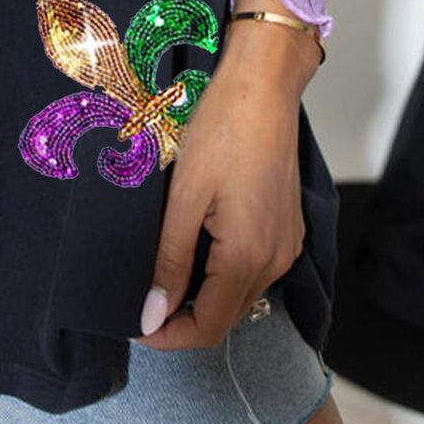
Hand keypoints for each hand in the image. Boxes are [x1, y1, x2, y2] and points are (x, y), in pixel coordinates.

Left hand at [135, 0, 320, 349]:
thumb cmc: (222, 130)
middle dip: (183, 318)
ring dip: (203, 296)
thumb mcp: (184, 197)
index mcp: (249, 257)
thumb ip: (169, 260)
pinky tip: (196, 249)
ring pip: (241, 296)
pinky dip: (223, 274)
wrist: (264, 87)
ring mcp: (287, 245)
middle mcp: (276, 260)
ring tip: (163, 272)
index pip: (209, 327)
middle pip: (226, 316)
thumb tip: (153, 316)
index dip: (169, 336)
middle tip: (142, 298)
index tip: (135, 325)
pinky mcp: (288, 229)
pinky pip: (255, 270)